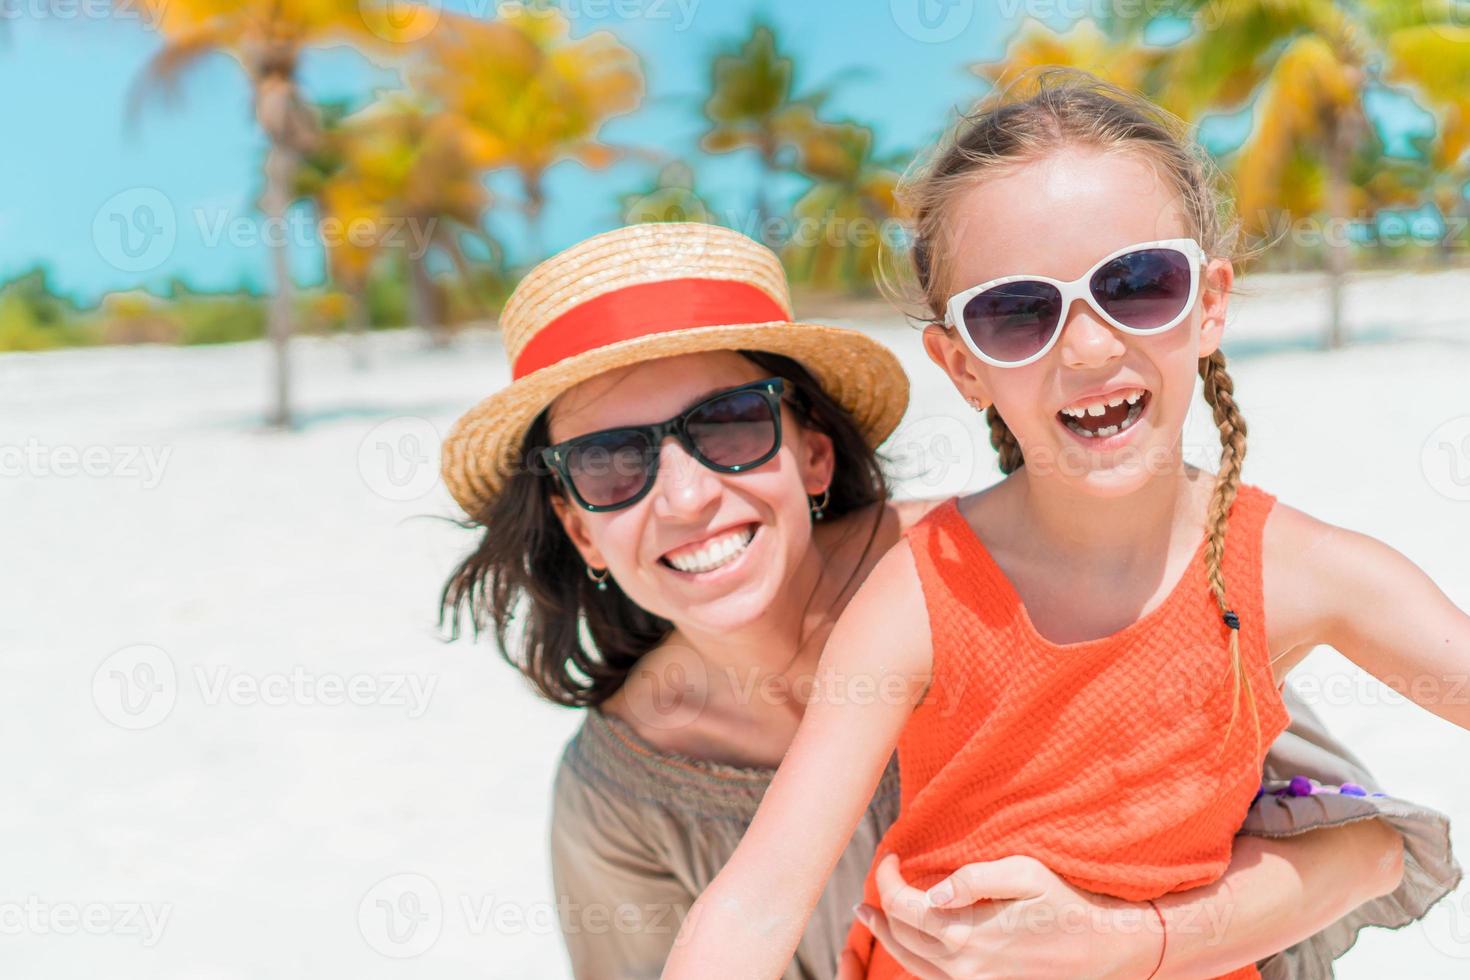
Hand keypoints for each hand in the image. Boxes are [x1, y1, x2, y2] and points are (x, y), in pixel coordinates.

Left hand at [846, 854, 1161, 979]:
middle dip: (879, 911)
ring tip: (871, 919)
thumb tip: (934, 890)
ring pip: (912, 964)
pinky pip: (933, 979)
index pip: (903, 906)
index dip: (887, 881)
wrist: (1104, 949)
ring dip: (888, 939)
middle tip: (870, 892)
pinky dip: (914, 960)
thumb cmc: (1065, 904)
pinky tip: (912, 944)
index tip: (891, 858)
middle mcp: (962, 966)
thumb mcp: (1024, 874)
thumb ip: (975, 878)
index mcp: (966, 933)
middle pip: (902, 937)